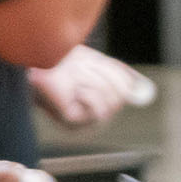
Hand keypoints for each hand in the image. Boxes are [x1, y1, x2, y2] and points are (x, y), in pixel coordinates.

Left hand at [28, 44, 149, 127]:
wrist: (35, 59)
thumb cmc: (62, 60)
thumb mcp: (98, 64)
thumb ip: (121, 75)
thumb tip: (145, 89)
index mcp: (101, 100)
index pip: (127, 89)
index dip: (115, 73)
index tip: (95, 64)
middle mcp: (94, 114)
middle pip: (121, 96)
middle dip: (102, 75)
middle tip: (82, 68)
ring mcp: (83, 120)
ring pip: (111, 102)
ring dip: (93, 81)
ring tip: (75, 76)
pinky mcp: (72, 122)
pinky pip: (97, 109)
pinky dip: (89, 94)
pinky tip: (75, 89)